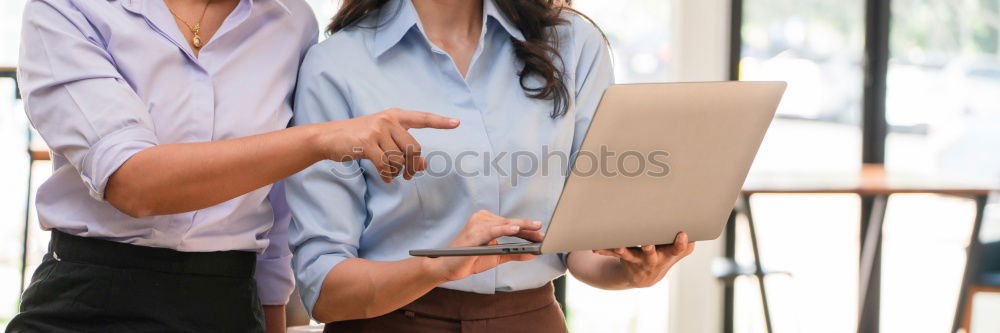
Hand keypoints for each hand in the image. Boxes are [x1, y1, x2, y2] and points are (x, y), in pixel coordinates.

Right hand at [310, 108, 459, 182]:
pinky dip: (387, 175)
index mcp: (395, 115)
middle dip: (412, 166)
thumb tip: (422, 167)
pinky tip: (385, 178)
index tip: (457, 123)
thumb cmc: (359, 139)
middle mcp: (388, 119)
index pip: (422, 118)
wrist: (329, 137)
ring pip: (399, 159)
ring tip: (390, 173)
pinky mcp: (367, 142)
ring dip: (397, 171)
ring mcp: (377, 129)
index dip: (440, 122)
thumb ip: (403, 148)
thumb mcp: (383, 138)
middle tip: (409, 176)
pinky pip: (386, 165)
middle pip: (413, 148)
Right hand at [423, 210, 543, 281]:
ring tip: (535, 230)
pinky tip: (516, 229)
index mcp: (487, 222)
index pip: (510, 225)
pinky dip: (505, 229)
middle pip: (509, 223)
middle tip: (542, 232)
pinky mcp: (472, 233)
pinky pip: (492, 230)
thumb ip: (513, 253)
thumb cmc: (469, 260)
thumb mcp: (496, 256)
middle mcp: (481, 219)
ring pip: (503, 224)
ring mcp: (476, 224)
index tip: (541, 234)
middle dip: (528, 228)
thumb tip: (533, 253)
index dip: (527, 230)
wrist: (446, 268)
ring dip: (521, 228)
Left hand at [594, 232, 695, 287]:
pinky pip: (612, 253)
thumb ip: (686, 239)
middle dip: (649, 247)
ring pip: (629, 254)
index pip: (678, 250)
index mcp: (668, 254)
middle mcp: (652, 258)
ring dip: (622, 250)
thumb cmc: (665, 255)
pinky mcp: (623, 257)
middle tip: (648, 243)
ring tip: (618, 246)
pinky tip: (595, 247)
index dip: (681, 244)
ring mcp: (636, 260)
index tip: (683, 235)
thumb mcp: (680, 251)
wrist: (645, 277)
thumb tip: (695, 216)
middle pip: (651, 253)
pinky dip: (604, 250)